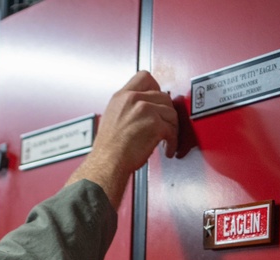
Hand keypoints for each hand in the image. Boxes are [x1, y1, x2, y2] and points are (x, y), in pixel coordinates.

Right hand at [67, 71, 178, 208]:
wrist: (107, 163)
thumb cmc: (107, 149)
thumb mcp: (111, 118)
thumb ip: (127, 109)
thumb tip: (143, 110)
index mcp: (121, 97)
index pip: (144, 77)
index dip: (155, 87)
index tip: (157, 99)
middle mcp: (133, 99)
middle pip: (163, 96)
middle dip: (166, 112)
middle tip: (164, 123)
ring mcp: (145, 110)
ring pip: (171, 112)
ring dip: (171, 128)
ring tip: (166, 139)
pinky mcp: (156, 124)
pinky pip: (172, 130)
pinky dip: (172, 142)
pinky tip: (167, 147)